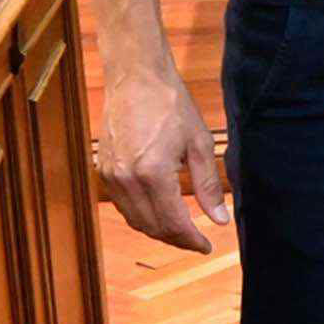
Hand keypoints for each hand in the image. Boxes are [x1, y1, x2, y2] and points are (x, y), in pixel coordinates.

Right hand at [96, 55, 231, 250]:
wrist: (135, 77)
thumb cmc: (170, 104)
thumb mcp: (199, 144)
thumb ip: (209, 186)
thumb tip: (220, 219)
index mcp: (152, 173)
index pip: (173, 223)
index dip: (191, 240)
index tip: (206, 246)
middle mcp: (126, 179)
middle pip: (152, 227)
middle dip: (176, 239)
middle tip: (197, 240)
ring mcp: (110, 175)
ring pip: (134, 220)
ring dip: (158, 230)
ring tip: (181, 229)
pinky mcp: (103, 169)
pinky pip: (122, 205)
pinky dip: (141, 215)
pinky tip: (159, 210)